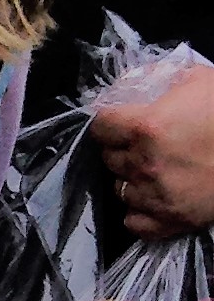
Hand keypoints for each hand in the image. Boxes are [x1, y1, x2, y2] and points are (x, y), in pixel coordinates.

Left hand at [94, 64, 213, 235]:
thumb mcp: (199, 80)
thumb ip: (159, 78)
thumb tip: (132, 80)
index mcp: (146, 128)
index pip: (101, 126)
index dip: (109, 122)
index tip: (118, 122)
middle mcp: (144, 165)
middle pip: (109, 158)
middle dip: (122, 149)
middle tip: (144, 143)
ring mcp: (157, 196)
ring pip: (120, 189)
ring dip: (132, 178)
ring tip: (154, 169)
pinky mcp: (172, 220)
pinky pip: (135, 222)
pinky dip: (140, 211)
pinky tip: (153, 197)